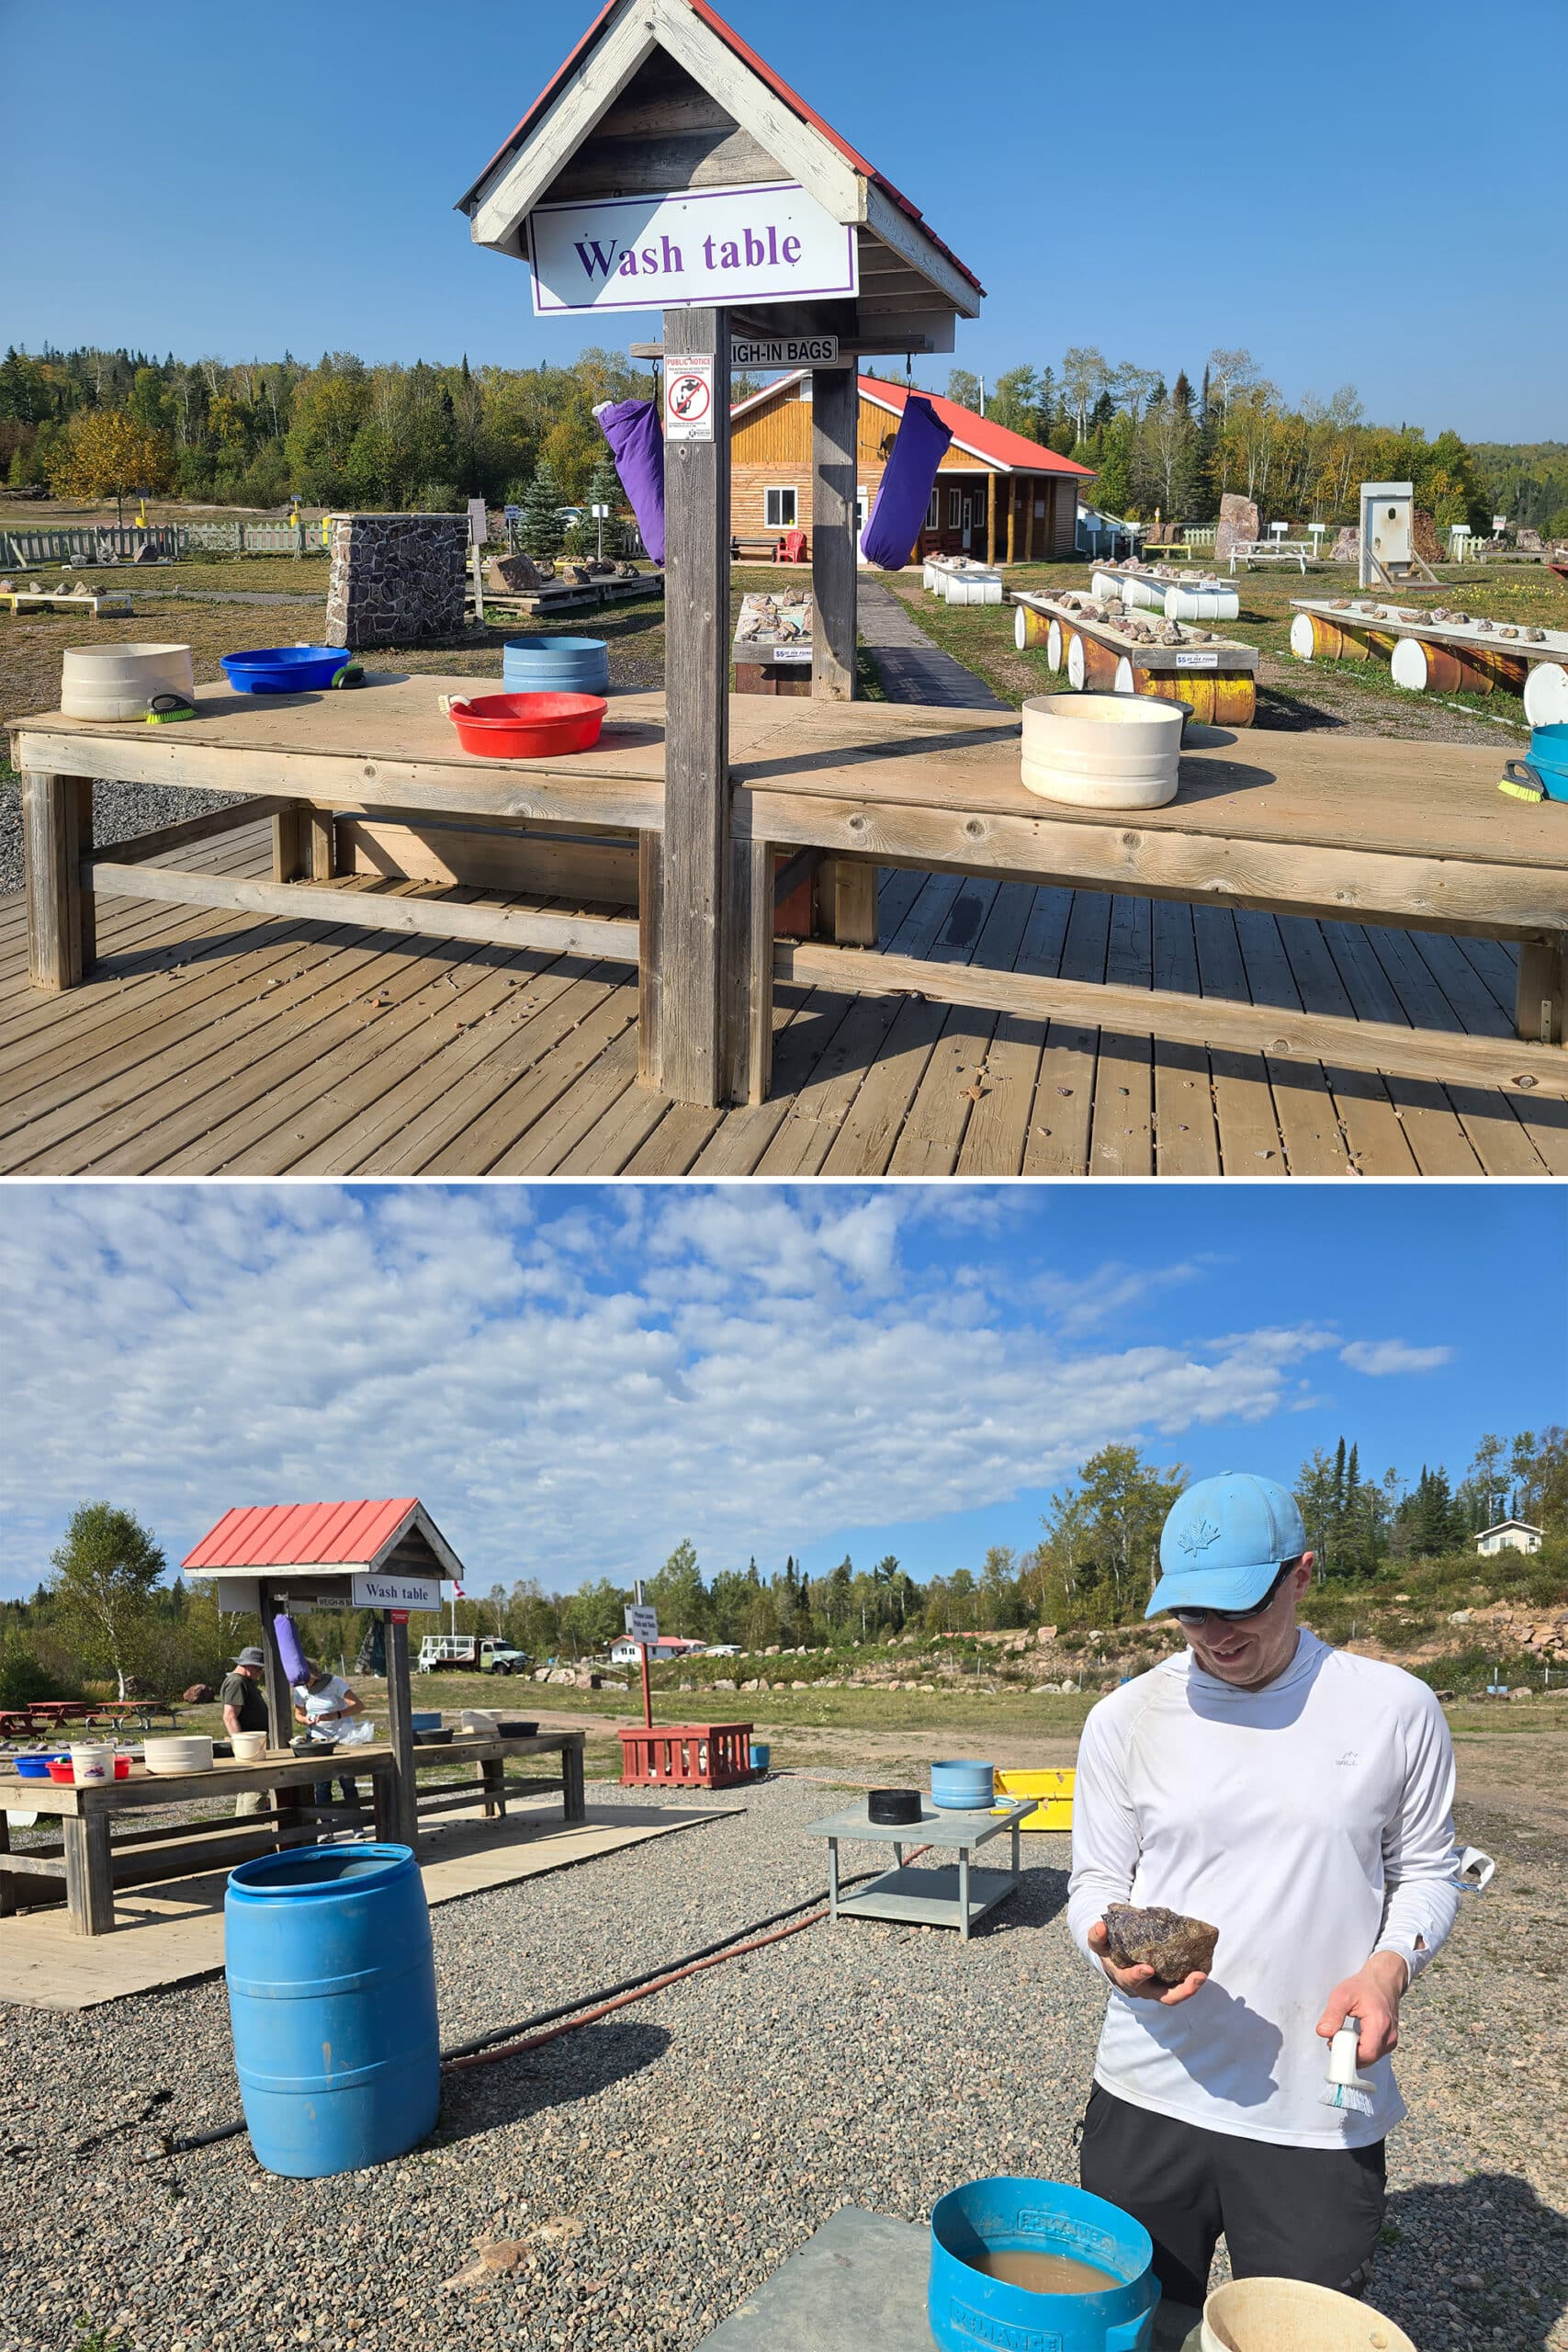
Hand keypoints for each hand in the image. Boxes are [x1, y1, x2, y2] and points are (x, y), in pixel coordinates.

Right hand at [1087, 1917, 1208, 2005]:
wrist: (1118, 1961)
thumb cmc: (1110, 1952)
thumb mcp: (1100, 1944)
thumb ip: (1097, 1936)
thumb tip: (1101, 1926)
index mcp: (1126, 1978)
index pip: (1132, 1980)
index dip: (1138, 1975)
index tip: (1148, 1968)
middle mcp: (1145, 1987)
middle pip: (1164, 1996)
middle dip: (1181, 1991)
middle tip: (1196, 1977)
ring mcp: (1160, 1987)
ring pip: (1177, 1995)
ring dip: (1191, 1988)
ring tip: (1203, 1975)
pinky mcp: (1170, 1982)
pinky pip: (1183, 1984)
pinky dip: (1193, 1980)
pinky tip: (1203, 1966)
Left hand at [1316, 1951, 1408, 2065]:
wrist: (1383, 1980)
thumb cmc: (1365, 1986)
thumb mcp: (1342, 1995)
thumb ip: (1332, 2015)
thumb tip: (1323, 2032)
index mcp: (1379, 2024)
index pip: (1365, 2053)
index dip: (1347, 2053)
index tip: (1333, 2044)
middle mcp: (1389, 2035)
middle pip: (1368, 2058)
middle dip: (1348, 2053)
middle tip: (1336, 2039)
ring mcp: (1391, 2040)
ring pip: (1371, 2058)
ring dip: (1355, 2052)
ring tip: (1344, 2035)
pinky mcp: (1389, 2041)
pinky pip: (1374, 2053)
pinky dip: (1361, 2049)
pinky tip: (1354, 2038)